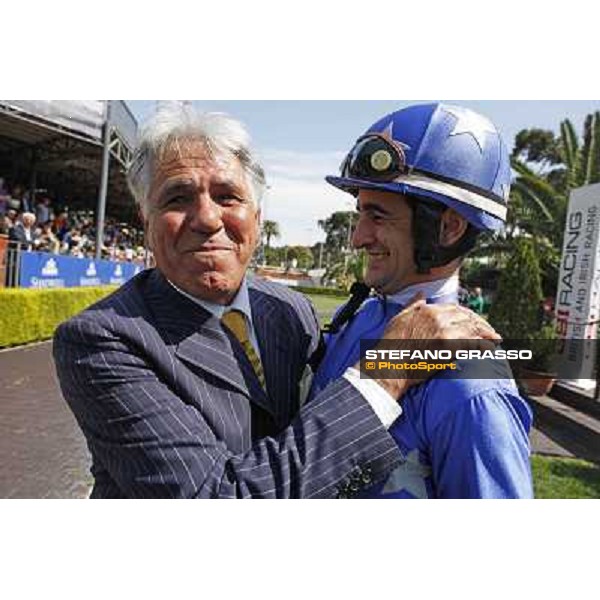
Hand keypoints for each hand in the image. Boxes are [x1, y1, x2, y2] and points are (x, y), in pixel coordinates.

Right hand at [358, 293, 500, 400]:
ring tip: (495, 339)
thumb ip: (413, 304)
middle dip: (481, 323)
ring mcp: (443, 331)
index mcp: (427, 309)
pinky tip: (490, 349)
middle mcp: (437, 317)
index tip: (475, 321)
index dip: (468, 315)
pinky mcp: (448, 346)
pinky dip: (483, 345)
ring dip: (486, 333)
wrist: (390, 364)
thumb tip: (421, 293)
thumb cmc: (392, 345)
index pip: (454, 308)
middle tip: (491, 331)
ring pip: (472, 328)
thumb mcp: (399, 318)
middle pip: (467, 316)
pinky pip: (472, 343)